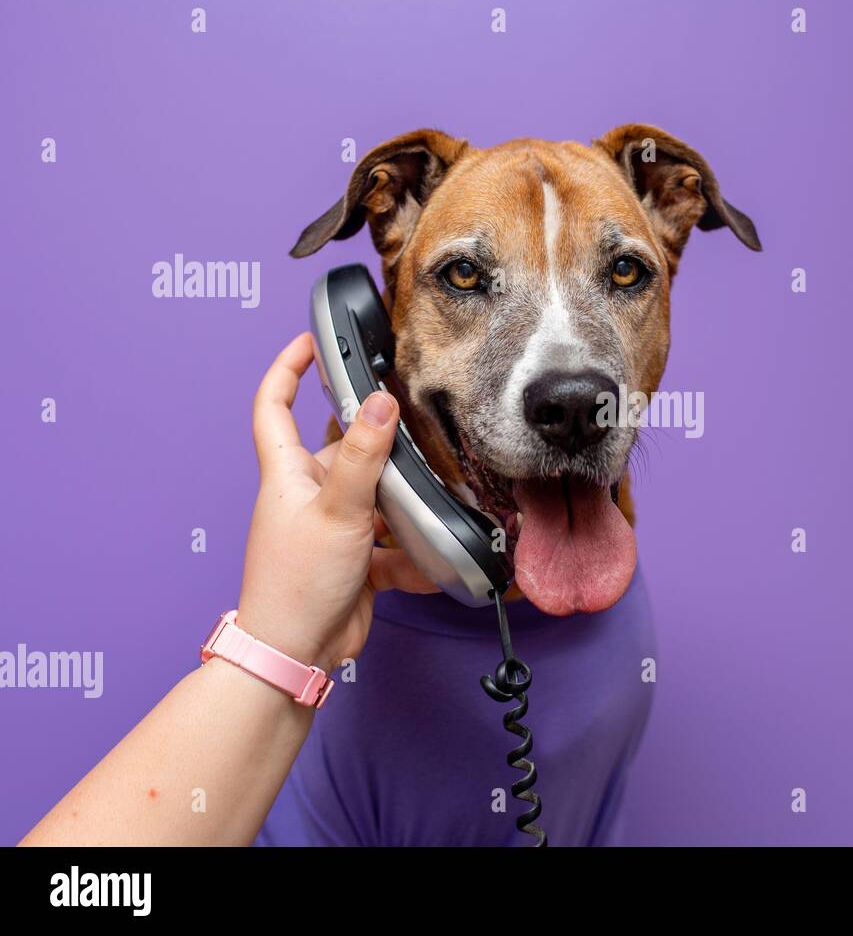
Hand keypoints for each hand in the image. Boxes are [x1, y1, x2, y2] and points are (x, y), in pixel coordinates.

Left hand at [236, 332, 438, 668]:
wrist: (295, 654)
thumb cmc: (296, 583)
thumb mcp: (338, 510)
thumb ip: (363, 456)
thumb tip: (380, 401)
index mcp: (288, 473)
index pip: (277, 406)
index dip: (289, 369)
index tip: (314, 341)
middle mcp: (308, 495)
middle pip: (343, 449)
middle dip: (378, 442)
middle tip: (412, 424)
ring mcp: (332, 527)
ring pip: (375, 496)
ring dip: (402, 501)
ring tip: (431, 495)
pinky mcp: (355, 559)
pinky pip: (390, 544)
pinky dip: (411, 552)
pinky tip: (432, 559)